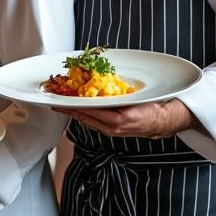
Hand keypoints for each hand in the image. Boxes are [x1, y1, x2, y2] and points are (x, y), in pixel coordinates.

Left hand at [54, 98, 192, 139]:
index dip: (74, 103)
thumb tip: (99, 83)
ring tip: (61, 105)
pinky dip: (83, 116)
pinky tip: (75, 110)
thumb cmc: (150, 107)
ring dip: (73, 112)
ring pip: (87, 121)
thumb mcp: (134, 97)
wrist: (160, 122)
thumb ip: (116, 94)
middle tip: (54, 101)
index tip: (62, 98)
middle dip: (68, 109)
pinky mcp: (110, 132)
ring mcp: (110, 131)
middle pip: (84, 117)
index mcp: (118, 118)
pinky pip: (93, 123)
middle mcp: (112, 128)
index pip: (90, 110)